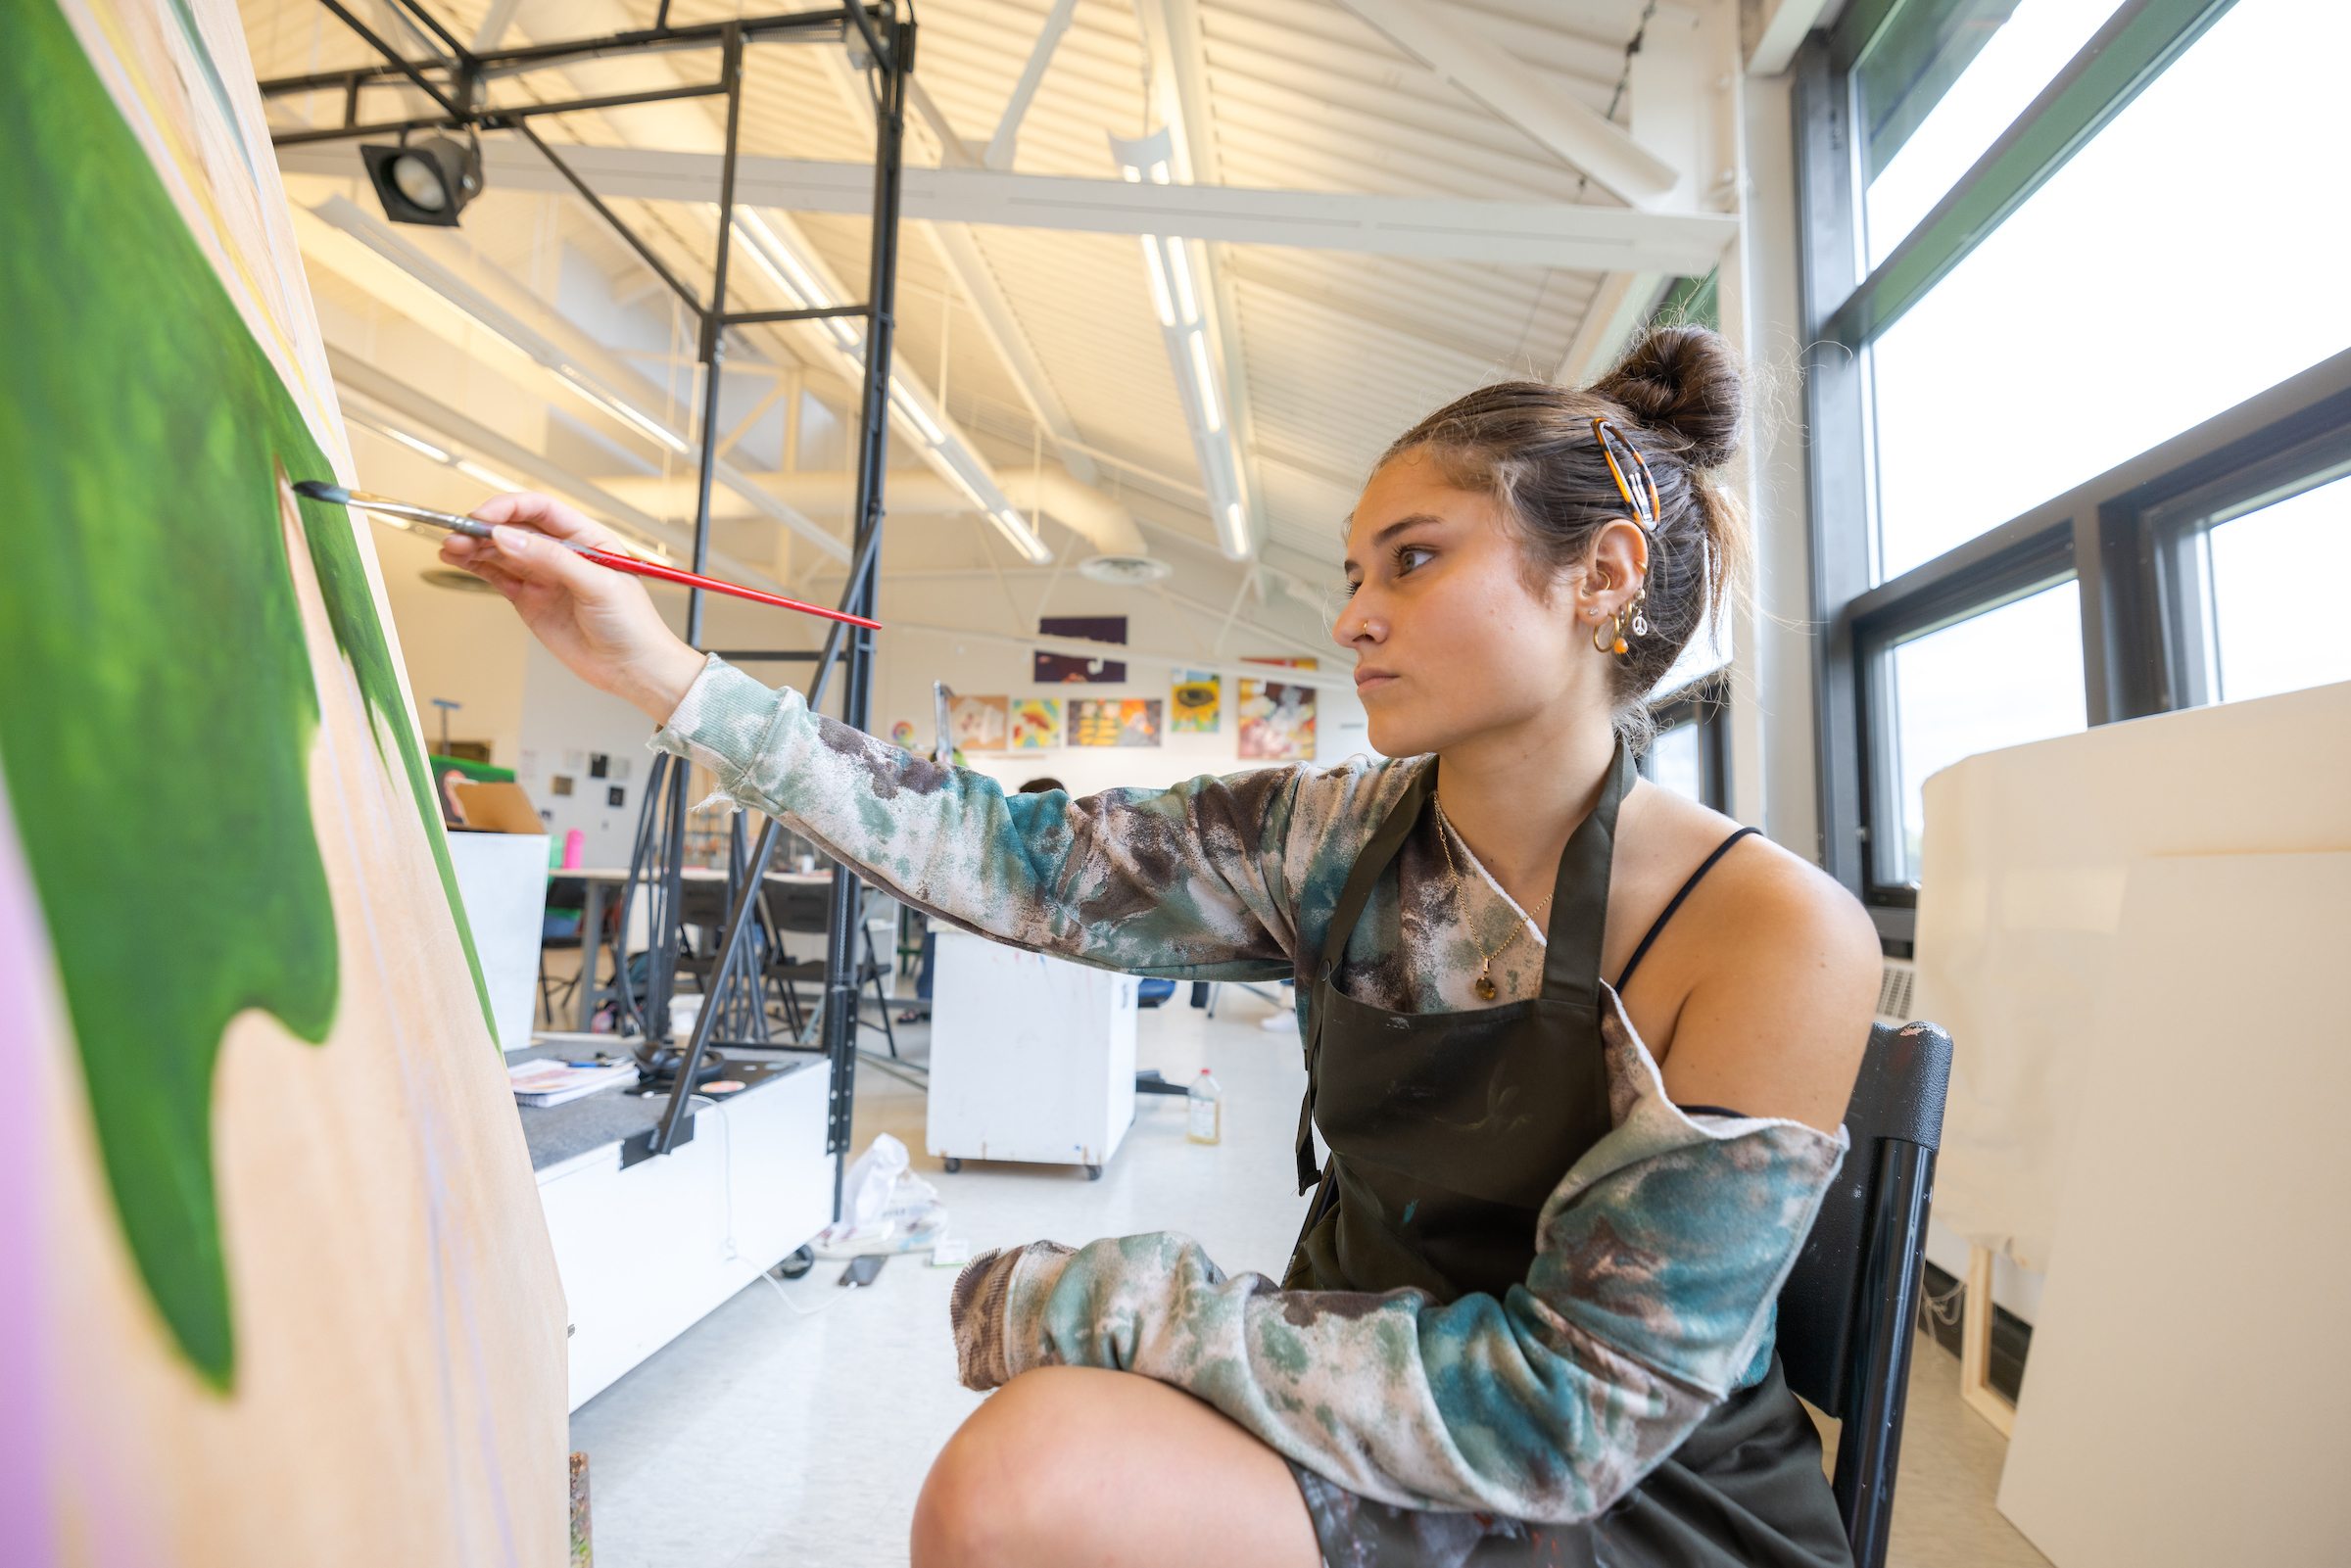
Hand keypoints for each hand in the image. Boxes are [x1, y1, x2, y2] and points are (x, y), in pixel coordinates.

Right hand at [438, 493, 706, 722]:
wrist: (634, 670)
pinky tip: (457, 559)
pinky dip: (476, 566)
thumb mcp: (598, 585)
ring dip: (474, 546)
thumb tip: (509, 537)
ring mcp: (543, 576)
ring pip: (501, 551)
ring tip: (450, 547)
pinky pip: (498, 575)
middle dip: (485, 527)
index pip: (541, 509)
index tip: (485, 517)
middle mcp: (562, 553)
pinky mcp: (529, 599)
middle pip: (515, 528)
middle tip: (458, 533)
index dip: (510, 508)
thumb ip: (553, 560)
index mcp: (586, 538)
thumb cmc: (633, 625)